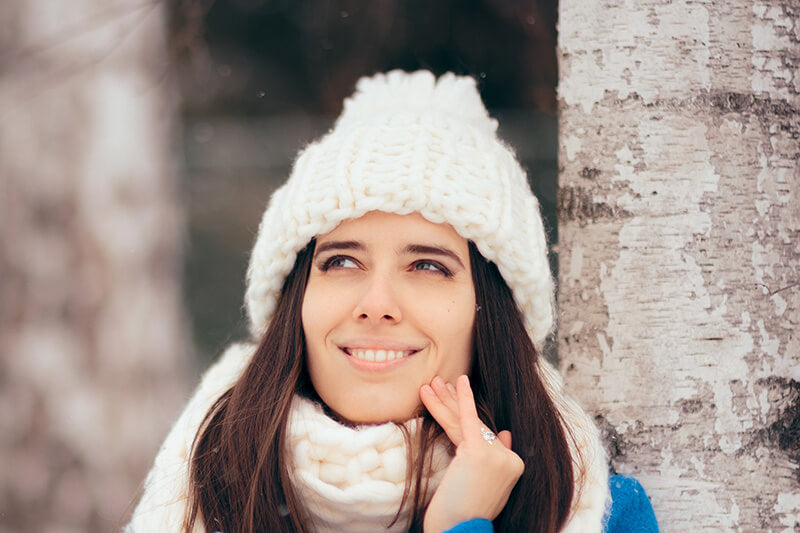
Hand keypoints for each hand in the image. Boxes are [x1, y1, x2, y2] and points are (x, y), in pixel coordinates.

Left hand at [419, 375, 523, 532]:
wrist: (460, 530)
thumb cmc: (465, 513)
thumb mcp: (487, 485)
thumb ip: (496, 459)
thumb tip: (505, 433)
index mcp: (513, 466)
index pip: (488, 435)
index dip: (468, 417)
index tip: (455, 396)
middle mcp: (509, 459)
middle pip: (478, 424)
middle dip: (457, 403)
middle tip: (442, 383)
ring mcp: (497, 456)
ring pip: (467, 422)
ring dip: (447, 400)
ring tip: (433, 383)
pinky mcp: (478, 453)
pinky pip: (468, 419)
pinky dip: (462, 398)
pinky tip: (458, 382)